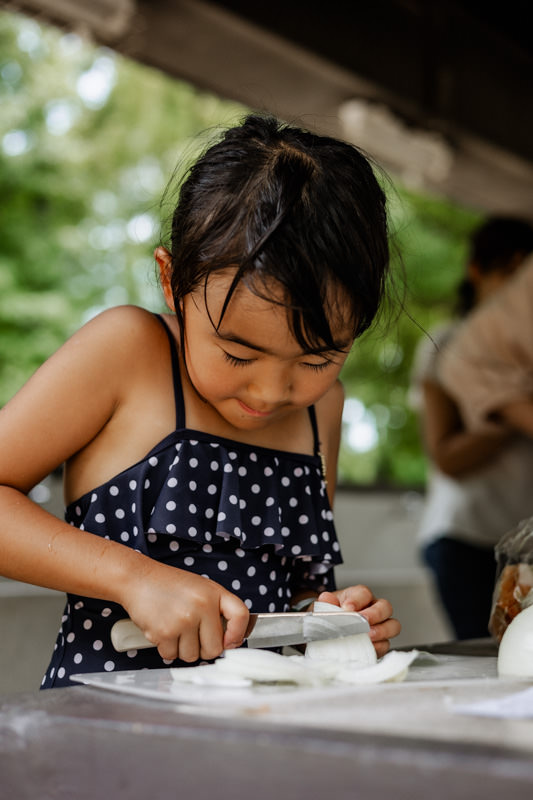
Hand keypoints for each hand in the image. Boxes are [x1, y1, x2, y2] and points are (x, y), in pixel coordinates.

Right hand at [121, 558, 249, 662]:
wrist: (138, 579)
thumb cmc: (169, 585)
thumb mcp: (201, 588)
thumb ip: (217, 609)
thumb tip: (230, 640)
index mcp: (214, 593)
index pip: (240, 616)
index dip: (238, 634)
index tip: (231, 642)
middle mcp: (201, 606)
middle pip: (214, 649)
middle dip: (203, 648)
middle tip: (192, 635)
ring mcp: (183, 620)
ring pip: (192, 656)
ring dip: (183, 649)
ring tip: (175, 628)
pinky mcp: (164, 633)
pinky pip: (171, 655)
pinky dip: (166, 648)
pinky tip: (163, 629)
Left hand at [318, 586, 400, 657]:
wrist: (329, 632)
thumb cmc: (331, 616)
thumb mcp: (325, 607)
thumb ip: (326, 602)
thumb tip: (327, 599)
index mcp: (359, 596)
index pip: (364, 593)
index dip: (357, 600)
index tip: (347, 609)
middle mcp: (373, 608)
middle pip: (385, 606)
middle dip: (375, 614)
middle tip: (363, 622)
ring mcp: (380, 626)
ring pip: (393, 625)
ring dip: (382, 631)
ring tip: (368, 636)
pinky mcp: (380, 643)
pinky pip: (386, 644)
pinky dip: (378, 647)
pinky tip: (366, 648)